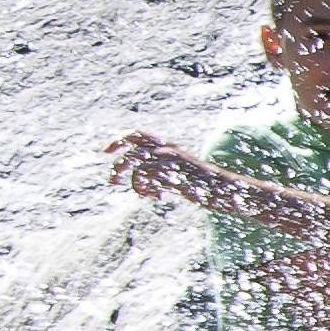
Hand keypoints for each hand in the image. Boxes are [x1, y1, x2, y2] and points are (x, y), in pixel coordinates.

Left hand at [105, 131, 228, 207]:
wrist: (223, 188)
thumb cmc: (201, 185)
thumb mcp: (176, 177)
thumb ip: (159, 176)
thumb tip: (143, 185)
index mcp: (166, 147)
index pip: (136, 134)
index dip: (118, 140)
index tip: (106, 152)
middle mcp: (165, 148)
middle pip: (131, 138)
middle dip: (114, 149)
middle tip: (110, 176)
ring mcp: (168, 158)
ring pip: (133, 157)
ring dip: (123, 173)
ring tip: (129, 189)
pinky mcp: (171, 169)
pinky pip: (144, 174)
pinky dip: (143, 187)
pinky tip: (156, 196)